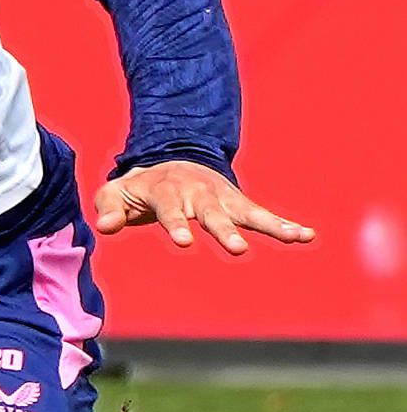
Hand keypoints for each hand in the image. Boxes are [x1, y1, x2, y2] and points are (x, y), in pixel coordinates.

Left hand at [90, 159, 309, 255]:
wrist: (169, 161)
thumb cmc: (138, 186)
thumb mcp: (114, 193)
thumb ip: (109, 209)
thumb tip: (105, 226)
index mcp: (167, 191)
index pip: (171, 210)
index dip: (177, 224)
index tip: (184, 242)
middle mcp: (199, 194)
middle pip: (213, 214)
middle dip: (225, 230)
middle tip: (238, 249)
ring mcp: (222, 198)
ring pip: (248, 213)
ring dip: (271, 226)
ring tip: (294, 238)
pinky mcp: (238, 204)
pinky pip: (264, 215)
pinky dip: (285, 224)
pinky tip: (307, 236)